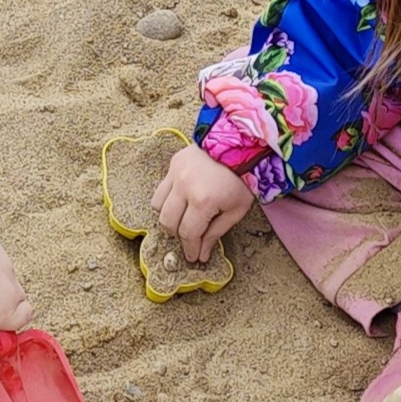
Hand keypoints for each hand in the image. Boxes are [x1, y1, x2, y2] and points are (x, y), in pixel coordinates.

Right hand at [151, 143, 253, 262]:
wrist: (240, 144)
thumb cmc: (242, 179)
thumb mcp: (236, 211)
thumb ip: (216, 233)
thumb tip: (201, 254)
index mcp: (204, 201)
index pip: (188, 233)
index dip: (190, 249)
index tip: (194, 257)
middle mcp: (185, 187)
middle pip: (168, 223)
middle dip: (178, 236)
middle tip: (190, 240)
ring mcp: (176, 174)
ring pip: (158, 207)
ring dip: (168, 219)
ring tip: (183, 220)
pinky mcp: (173, 164)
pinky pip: (160, 190)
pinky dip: (167, 201)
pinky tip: (181, 202)